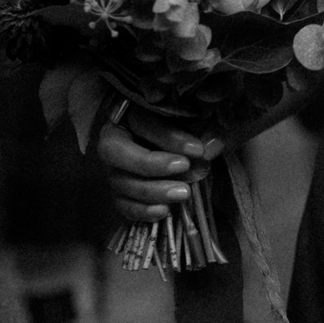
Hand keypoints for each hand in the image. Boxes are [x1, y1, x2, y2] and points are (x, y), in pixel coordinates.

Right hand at [95, 108, 221, 222]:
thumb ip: (206, 130)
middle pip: (114, 151)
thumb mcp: (198, 122)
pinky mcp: (116, 193)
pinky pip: (120, 205)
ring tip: (184, 193)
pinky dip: (141, 211)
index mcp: (130, 111)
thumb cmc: (185, 128)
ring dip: (152, 190)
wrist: (178, 151)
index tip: (197, 149)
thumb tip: (211, 146)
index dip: (168, 136)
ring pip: (120, 181)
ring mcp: (111, 169)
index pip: (141, 121)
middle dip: (149, 162)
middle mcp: (114, 139)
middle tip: (184, 167)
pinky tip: (165, 210)